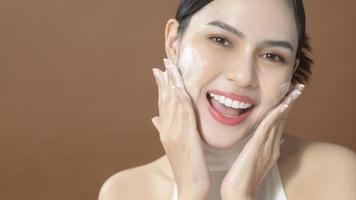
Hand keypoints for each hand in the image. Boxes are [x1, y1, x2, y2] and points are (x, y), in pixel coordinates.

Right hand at [151, 59, 210, 198]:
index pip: (162, 103)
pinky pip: (183, 115)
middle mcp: (168, 129)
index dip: (161, 86)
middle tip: (164, 62)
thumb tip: (153, 118)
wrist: (189, 186)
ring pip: (173, 104)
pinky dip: (180, 100)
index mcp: (166, 130)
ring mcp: (175, 133)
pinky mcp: (186, 137)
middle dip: (164, 80)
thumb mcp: (173, 146)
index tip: (159, 71)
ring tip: (170, 67)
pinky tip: (178, 88)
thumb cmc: (185, 167)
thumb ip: (165, 130)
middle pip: (165, 100)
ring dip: (171, 84)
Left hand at [220, 83, 304, 198]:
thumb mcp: (253, 160)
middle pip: (282, 121)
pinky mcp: (257, 148)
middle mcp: (272, 147)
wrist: (238, 192)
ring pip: (278, 122)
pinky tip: (281, 105)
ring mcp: (267, 148)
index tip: (289, 96)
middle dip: (290, 103)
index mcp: (270, 149)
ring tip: (294, 91)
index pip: (279, 125)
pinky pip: (267, 129)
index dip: (284, 109)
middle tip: (297, 87)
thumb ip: (260, 149)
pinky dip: (275, 116)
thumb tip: (268, 140)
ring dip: (286, 105)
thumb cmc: (241, 177)